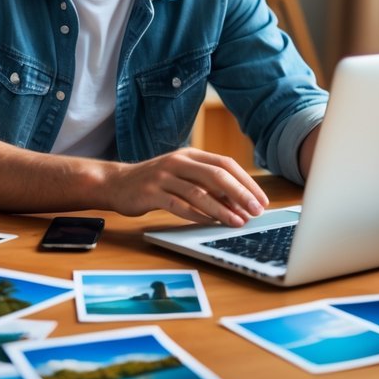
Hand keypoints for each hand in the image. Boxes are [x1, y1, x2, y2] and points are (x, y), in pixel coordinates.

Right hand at [104, 147, 268, 225]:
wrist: (117, 183)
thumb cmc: (156, 181)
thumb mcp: (182, 174)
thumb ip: (206, 184)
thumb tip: (239, 202)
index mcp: (190, 154)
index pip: (225, 163)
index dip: (246, 181)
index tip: (261, 200)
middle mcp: (178, 161)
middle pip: (215, 175)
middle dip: (239, 194)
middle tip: (255, 211)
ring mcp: (163, 176)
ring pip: (198, 192)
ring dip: (221, 209)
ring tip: (237, 222)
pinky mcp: (151, 192)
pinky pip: (178, 205)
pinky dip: (196, 215)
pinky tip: (209, 224)